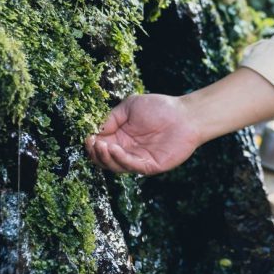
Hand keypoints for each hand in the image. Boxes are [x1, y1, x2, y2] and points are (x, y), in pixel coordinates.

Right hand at [85, 93, 201, 174]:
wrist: (185, 115)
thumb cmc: (160, 108)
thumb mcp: (130, 106)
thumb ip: (112, 118)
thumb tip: (96, 130)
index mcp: (122, 137)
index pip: (102, 145)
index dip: (92, 143)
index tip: (87, 137)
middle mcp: (128, 150)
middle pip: (105, 158)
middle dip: (95, 152)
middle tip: (92, 143)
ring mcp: (138, 159)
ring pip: (115, 165)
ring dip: (105, 157)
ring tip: (101, 145)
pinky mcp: (149, 166)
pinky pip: (130, 166)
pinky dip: (119, 159)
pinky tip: (113, 148)